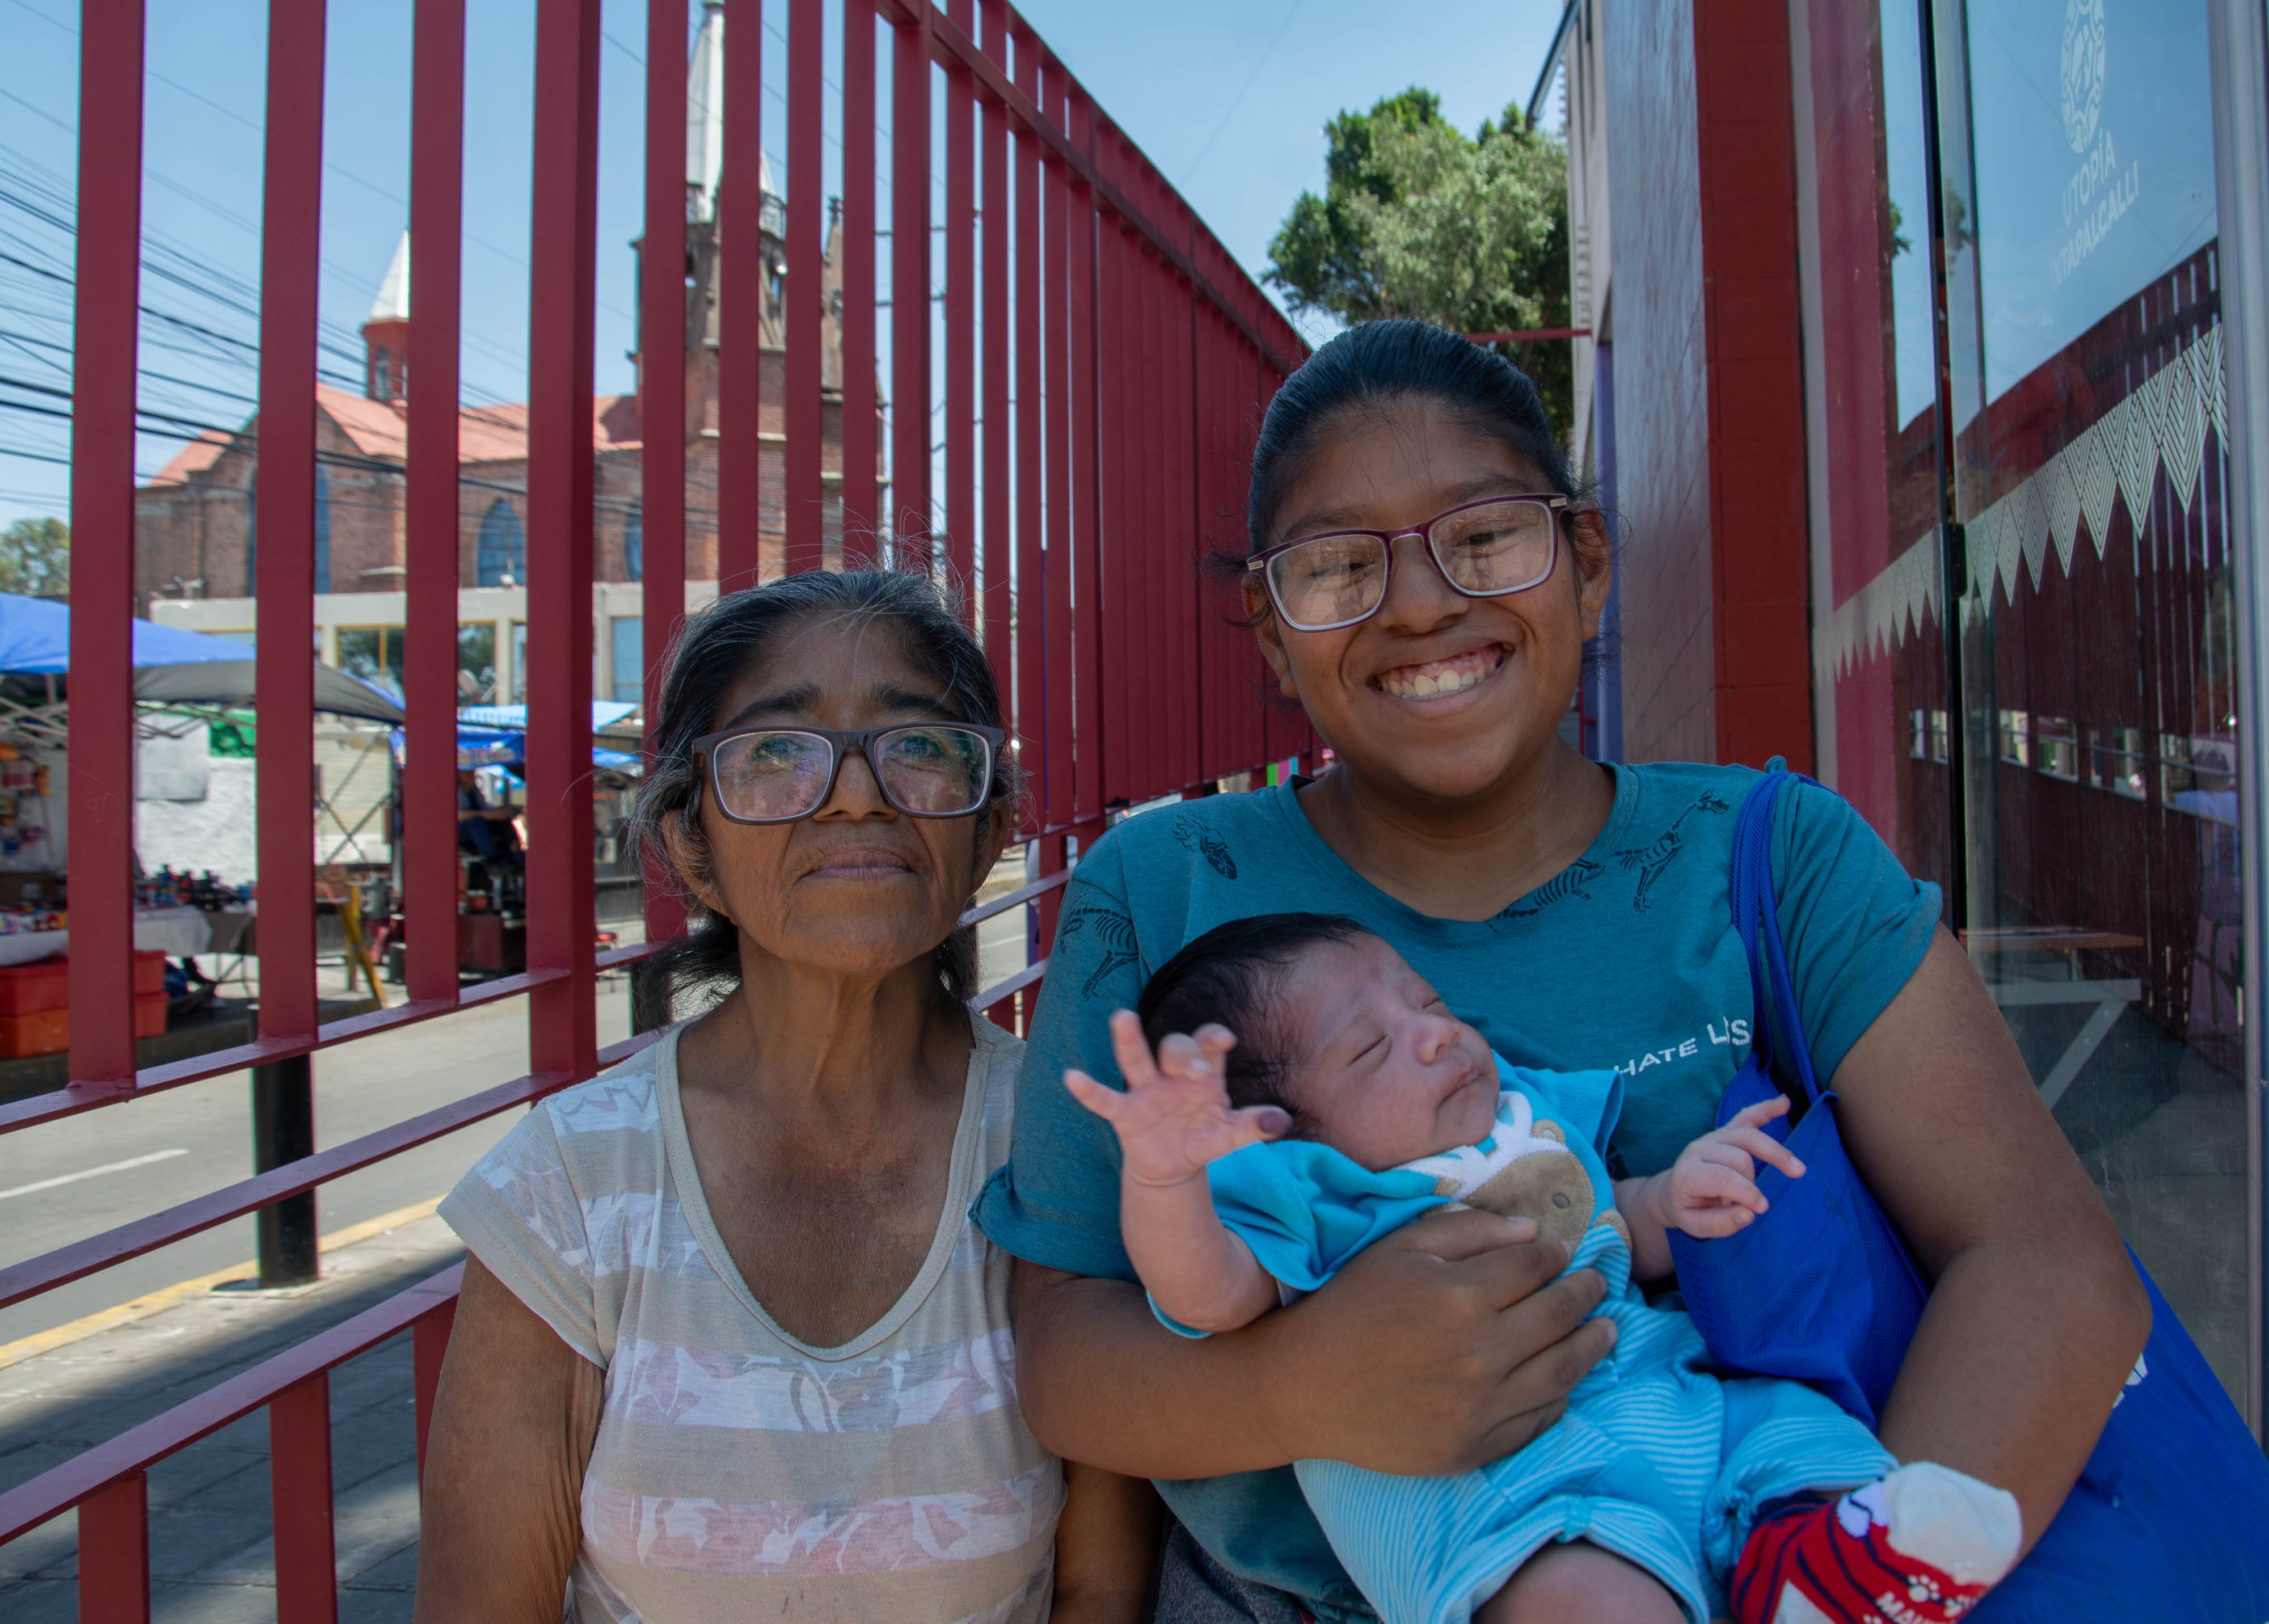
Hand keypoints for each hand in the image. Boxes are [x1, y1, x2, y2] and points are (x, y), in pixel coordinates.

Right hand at [1064, 1010, 1291, 1187]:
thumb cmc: (1205, 1136)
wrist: (1175, 1164)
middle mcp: (1173, 1074)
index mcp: (1204, 1074)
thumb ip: (1254, 1125)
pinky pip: (1105, 1099)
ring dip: (1129, 1039)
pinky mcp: (1125, 1113)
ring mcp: (1146, 1091)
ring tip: (1121, 1016)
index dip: (1213, 1039)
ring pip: (1136, 1059)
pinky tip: (1071, 1077)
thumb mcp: (1231, 1134)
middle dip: (1184, 1053)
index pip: (1208, 1044)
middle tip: (1195, 1070)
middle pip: (1174, 1047)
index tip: (1223, 1040)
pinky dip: (1089, 1090)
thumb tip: (1281, 1122)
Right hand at [1251, 1209, 1616, 1473]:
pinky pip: (1539, 1418)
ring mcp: (1481, 1406)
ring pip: (1563, 1370)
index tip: (1563, 1249)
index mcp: (1459, 1294)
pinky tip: (1568, 1375)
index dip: (1556, 1253)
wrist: (1304, 1388)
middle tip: (1597, 1282)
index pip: (1534, 1265)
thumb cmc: (1349, 1306)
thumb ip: (1465, 1230)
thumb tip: (1531, 1231)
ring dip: (1594, 1344)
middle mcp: (1480, 1352)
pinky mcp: (1476, 1446)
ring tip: (1607, 1328)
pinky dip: (1563, 1393)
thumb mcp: (1398, 1248)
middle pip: (1559, 1314)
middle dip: (1586, 1291)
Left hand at [1662, 1095, 1805, 1237]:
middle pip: (1739, 1158)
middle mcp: (1700, 1149)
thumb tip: (1748, 1214)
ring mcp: (1713, 1137)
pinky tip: (1784, 1103)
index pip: (1723, 1177)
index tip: (1761, 1208)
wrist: (1671, 1191)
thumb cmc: (1687, 1209)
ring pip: (1749, 1136)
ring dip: (1774, 1152)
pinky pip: (1747, 1116)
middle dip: (1752, 1182)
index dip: (1746, 1192)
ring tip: (1798, 1170)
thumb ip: (1720, 1224)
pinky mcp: (1725, 1132)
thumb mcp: (1694, 1226)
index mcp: (1689, 1172)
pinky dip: (1766, 1109)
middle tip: (1754, 1202)